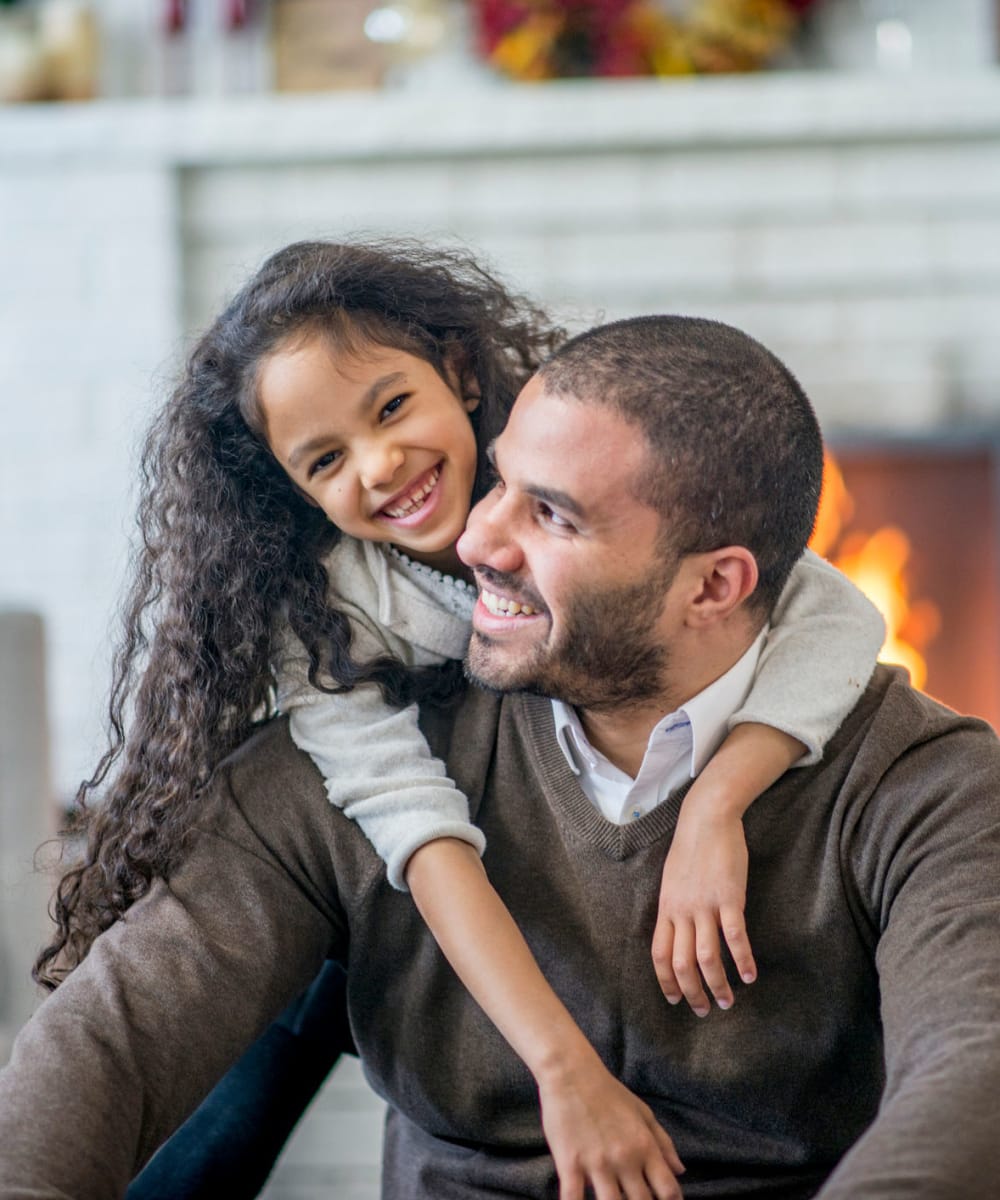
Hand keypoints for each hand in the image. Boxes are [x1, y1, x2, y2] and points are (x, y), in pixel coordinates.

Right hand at [538, 1053, 684, 1199]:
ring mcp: (597, 1163)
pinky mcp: (570, 1164)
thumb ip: (663, 1143)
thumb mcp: (642, 1112)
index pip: (668, 1190)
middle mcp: (625, 1159)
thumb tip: (680, 1171)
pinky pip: (573, 1199)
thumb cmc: (608, 1092)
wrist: (571, 1073)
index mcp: (645, 1146)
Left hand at [651, 805, 755, 1014]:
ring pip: (706, 957)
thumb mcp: (673, 880)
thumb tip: (677, 931)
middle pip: (681, 963)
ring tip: (729, 1001)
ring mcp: (705, 905)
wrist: (706, 818)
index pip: (659, 955)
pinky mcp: (729, 897)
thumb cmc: (691, 848)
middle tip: (705, 1010)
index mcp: (667, 908)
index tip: (675, 1000)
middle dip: (692, 992)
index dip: (666, 981)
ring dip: (718, 984)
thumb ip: (674, 907)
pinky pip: (734, 937)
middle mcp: (682, 911)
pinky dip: (742, 960)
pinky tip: (750, 975)